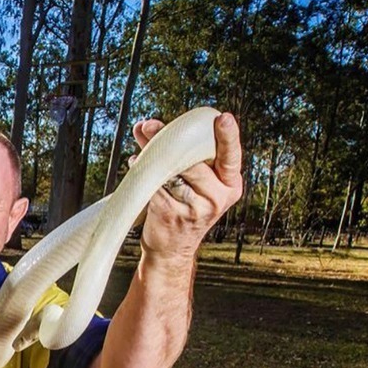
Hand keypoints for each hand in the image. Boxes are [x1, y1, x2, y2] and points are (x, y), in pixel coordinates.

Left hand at [132, 113, 242, 260]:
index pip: (231, 156)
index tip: (222, 118)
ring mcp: (196, 208)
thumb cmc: (183, 207)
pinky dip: (143, 173)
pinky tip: (136, 167)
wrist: (172, 249)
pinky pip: (155, 185)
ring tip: (141, 152)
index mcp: (230, 185)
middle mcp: (217, 196)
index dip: (227, 136)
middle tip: (150, 126)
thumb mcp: (193, 182)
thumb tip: (145, 126)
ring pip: (172, 171)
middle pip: (193, 159)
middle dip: (167, 139)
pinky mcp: (172, 215)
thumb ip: (175, 152)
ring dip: (152, 157)